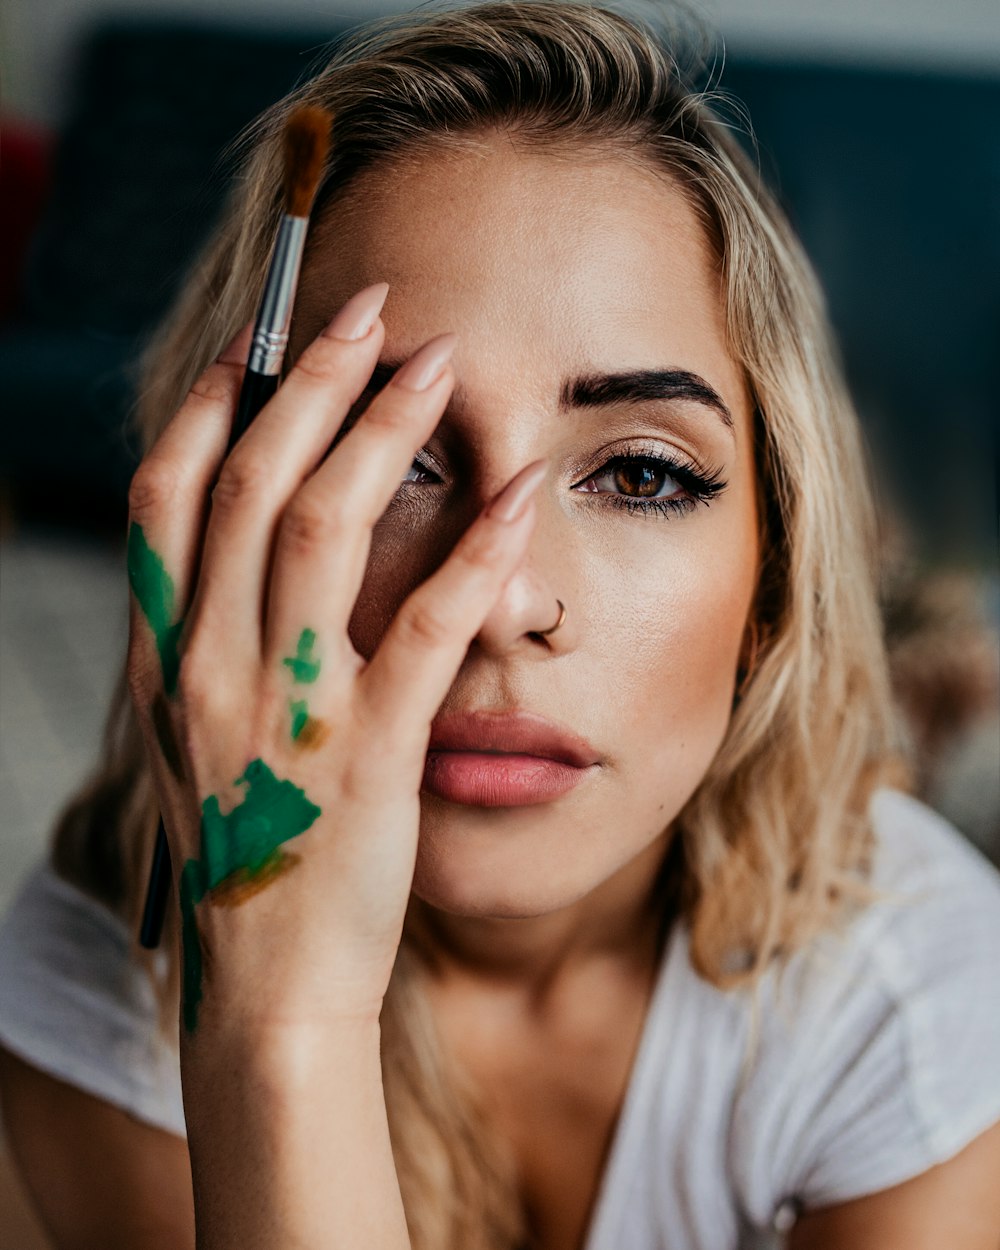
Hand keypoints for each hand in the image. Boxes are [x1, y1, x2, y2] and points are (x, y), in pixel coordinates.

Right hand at [126, 282, 546, 1038]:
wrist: (266, 984)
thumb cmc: (246, 853)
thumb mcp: (195, 737)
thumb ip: (209, 641)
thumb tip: (246, 550)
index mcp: (163, 655)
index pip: (167, 494)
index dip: (210, 401)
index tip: (260, 337)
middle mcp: (208, 664)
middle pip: (251, 482)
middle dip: (310, 379)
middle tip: (371, 308)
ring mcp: (285, 707)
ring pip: (323, 529)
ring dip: (384, 432)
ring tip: (440, 363)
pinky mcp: (368, 752)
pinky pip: (423, 627)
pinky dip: (473, 552)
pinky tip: (517, 495)